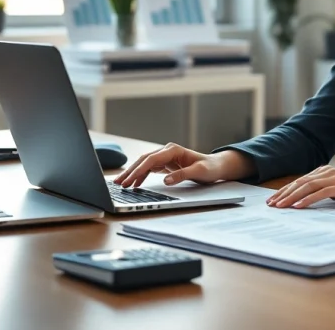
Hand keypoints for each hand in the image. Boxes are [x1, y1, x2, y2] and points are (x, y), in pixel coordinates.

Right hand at [112, 144, 254, 187]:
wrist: (216, 166)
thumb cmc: (210, 168)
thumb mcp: (199, 172)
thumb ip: (182, 175)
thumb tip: (166, 180)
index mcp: (173, 150)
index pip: (151, 160)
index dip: (139, 170)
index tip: (129, 180)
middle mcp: (167, 151)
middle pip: (144, 160)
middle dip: (130, 171)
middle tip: (118, 183)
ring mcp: (165, 157)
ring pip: (144, 164)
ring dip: (132, 173)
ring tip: (121, 184)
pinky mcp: (166, 164)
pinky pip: (149, 169)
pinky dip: (140, 176)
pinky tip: (134, 184)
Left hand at [266, 166, 334, 208]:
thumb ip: (326, 191)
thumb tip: (312, 199)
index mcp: (324, 172)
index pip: (299, 181)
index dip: (285, 191)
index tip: (273, 200)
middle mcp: (326, 172)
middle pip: (299, 183)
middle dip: (283, 194)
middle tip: (270, 205)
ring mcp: (333, 178)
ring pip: (306, 187)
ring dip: (291, 197)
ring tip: (280, 206)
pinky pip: (320, 193)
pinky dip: (307, 199)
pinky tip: (298, 207)